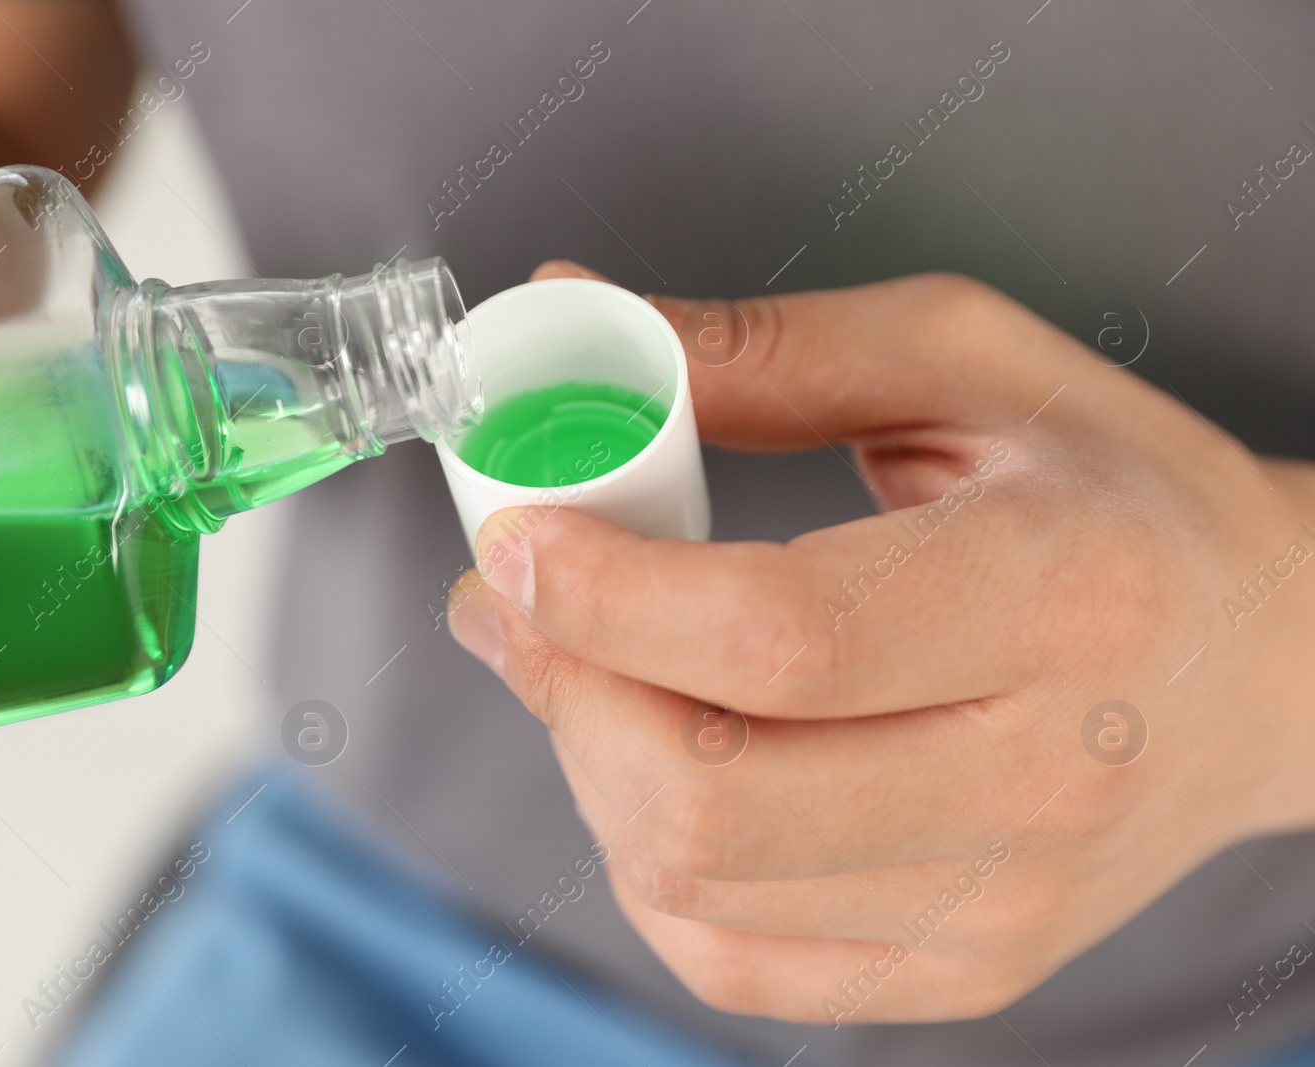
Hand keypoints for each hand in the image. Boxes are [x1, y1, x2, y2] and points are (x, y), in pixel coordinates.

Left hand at [447, 260, 1314, 1023]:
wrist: (1265, 665)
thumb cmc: (1114, 494)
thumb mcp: (967, 364)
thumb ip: (764, 350)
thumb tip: (570, 322)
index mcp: (1064, 594)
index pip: (788, 638)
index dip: (610, 594)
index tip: (515, 540)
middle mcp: (1042, 781)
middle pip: (711, 794)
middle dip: (566, 684)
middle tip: (519, 598)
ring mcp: (1002, 906)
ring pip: (694, 882)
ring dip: (587, 759)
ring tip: (590, 661)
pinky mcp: (964, 971)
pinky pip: (728, 959)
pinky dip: (644, 857)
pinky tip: (657, 762)